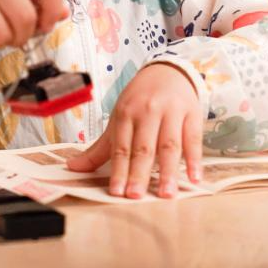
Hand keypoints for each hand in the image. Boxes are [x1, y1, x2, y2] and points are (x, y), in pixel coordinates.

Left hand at [67, 63, 202, 198]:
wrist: (167, 71)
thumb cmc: (140, 100)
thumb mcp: (118, 119)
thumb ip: (100, 148)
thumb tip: (72, 167)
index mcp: (126, 114)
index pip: (121, 147)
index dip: (119, 171)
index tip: (117, 192)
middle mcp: (148, 112)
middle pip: (144, 148)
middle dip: (139, 173)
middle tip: (136, 196)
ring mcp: (171, 112)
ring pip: (170, 145)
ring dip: (168, 171)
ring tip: (166, 193)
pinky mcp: (192, 114)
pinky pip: (194, 139)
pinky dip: (195, 159)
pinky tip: (194, 178)